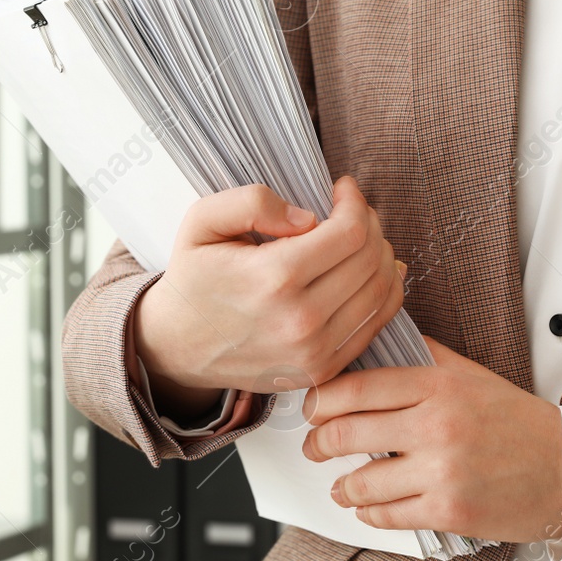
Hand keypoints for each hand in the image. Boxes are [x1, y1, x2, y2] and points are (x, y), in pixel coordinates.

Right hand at [133, 176, 404, 417]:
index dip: (355, 202)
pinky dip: (383, 292)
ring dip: (381, 255)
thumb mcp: (202, 222)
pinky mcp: (322, 370)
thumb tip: (308, 217)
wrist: (177, 346)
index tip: (342, 189)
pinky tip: (367, 272)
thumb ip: (251, 202)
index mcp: (273, 277)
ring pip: (383, 291)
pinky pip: (376, 324)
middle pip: (372, 259)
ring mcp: (315, 351)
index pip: (350, 232)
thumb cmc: (194, 279)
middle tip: (350, 212)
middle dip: (371, 224)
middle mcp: (300, 320)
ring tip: (358, 241)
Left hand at [301, 337, 561, 543]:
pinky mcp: (449, 512)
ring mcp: (442, 471)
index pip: (356, 387)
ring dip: (342, 486)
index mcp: (439, 385)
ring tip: (341, 485)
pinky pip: (387, 516)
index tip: (311, 408)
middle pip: (346, 432)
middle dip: (318, 443)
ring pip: (361, 481)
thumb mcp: (472, 376)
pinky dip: (369, 514)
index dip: (320, 400)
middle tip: (314, 447)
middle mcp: (437, 425)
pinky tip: (368, 507)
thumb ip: (424, 359)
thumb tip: (378, 343)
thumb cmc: (520, 424)